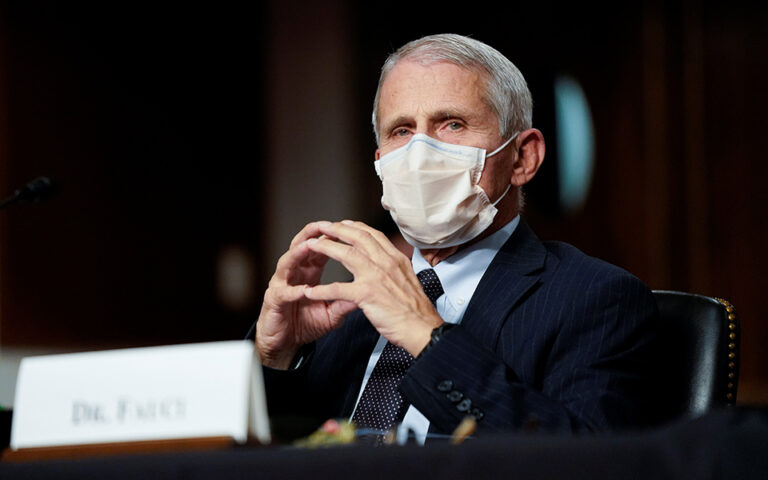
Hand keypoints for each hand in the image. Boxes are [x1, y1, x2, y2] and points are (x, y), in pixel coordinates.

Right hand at [256, 221, 357, 368]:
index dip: (330, 237)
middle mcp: (294, 273)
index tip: (344, 229)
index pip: (320, 248)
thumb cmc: (306, 323)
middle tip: (323, 225)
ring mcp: (281, 285)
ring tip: (309, 246)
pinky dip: (293, 290)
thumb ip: (346, 301)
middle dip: (311, 234)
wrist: (286, 343)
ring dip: (298, 254)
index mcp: (309, 271)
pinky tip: (303, 289)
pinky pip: (283, 293)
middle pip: (300, 246)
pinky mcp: (274, 301)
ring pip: (287, 263)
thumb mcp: (332, 312)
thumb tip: (367, 293)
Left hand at [303, 220, 442, 355]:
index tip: (344, 224)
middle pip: (358, 238)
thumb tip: (389, 263)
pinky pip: (338, 289)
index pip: (374, 235)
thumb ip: (396, 268)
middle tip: (322, 227)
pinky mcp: (367, 294)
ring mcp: (376, 277)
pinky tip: (310, 291)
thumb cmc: (416, 310)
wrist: (423, 328)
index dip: (356, 227)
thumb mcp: (409, 279)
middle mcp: (387, 263)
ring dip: (326, 248)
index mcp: (396, 259)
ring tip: (310, 246)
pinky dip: (322, 290)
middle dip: (337, 229)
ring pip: (347, 254)